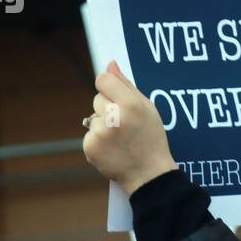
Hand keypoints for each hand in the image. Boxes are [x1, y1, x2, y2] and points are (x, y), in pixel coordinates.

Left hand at [83, 60, 176, 195]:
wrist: (149, 175)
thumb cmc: (151, 139)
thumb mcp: (148, 109)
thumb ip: (127, 85)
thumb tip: (110, 65)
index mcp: (132, 105)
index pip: (103, 80)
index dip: (109, 86)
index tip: (115, 96)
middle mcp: (114, 117)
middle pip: (97, 99)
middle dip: (108, 108)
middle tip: (124, 125)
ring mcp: (100, 133)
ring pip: (92, 117)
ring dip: (102, 125)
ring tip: (120, 139)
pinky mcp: (90, 147)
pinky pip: (89, 133)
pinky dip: (98, 140)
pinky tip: (112, 148)